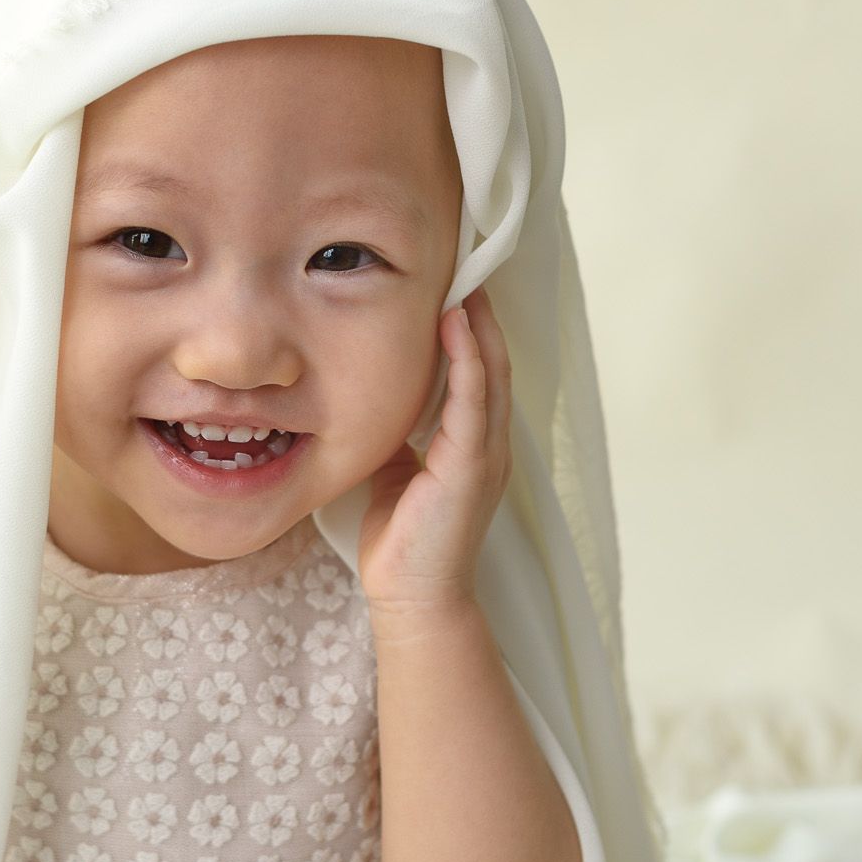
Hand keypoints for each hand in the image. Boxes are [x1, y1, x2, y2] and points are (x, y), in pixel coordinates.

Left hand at [358, 287, 512, 624]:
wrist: (413, 599)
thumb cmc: (402, 541)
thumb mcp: (395, 472)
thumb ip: (396, 434)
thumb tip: (369, 395)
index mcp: (471, 445)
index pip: (477, 373)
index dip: (470, 328)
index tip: (453, 283)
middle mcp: (487, 444)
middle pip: (492, 362)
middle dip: (480, 313)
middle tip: (466, 263)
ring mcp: (485, 455)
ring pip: (489, 373)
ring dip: (478, 324)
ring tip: (464, 278)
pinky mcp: (471, 468)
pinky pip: (473, 402)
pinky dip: (467, 360)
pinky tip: (456, 324)